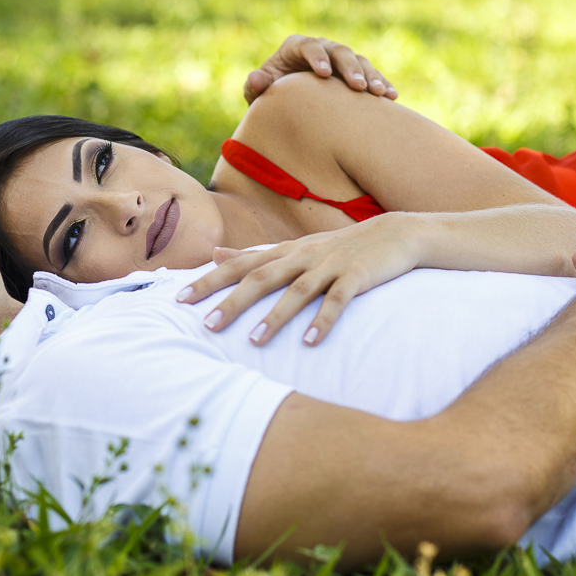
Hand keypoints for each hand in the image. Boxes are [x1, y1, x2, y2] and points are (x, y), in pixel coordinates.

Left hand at [177, 216, 419, 344]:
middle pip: (261, 278)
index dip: (209, 281)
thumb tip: (214, 254)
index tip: (180, 299)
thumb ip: (253, 253)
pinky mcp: (358, 276)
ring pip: (297, 291)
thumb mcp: (294, 247)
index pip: (239, 266)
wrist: (395, 234)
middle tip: (207, 325)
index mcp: (284, 251)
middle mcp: (302, 256)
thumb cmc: (339, 246)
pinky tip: (311, 341)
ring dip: (275, 316)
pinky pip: (338, 300)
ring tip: (254, 342)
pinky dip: (324, 320)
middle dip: (233, 301)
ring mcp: (330, 265)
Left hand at [245, 35, 397, 104]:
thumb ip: (255, 87)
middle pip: (339, 51)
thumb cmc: (270, 98)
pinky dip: (383, 84)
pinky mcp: (355, 73)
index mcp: (296, 47)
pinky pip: (372, 75)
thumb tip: (256, 77)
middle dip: (350, 68)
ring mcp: (340, 60)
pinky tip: (393, 97)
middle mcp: (321, 48)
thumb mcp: (257, 95)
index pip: (308, 46)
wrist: (287, 106)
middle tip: (358, 87)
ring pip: (359, 61)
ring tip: (380, 94)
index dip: (317, 57)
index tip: (324, 74)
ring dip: (371, 76)